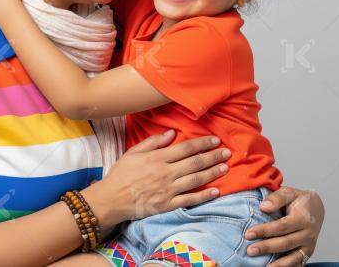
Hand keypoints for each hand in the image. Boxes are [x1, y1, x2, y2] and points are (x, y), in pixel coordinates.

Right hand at [82, 130, 229, 227]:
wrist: (111, 199)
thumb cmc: (120, 174)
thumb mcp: (133, 152)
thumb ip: (153, 142)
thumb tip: (171, 133)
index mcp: (157, 158)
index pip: (186, 148)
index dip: (202, 144)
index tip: (215, 140)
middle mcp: (165, 173)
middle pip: (195, 163)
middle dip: (213, 156)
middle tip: (227, 152)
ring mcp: (168, 190)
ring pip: (196, 179)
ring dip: (213, 173)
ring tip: (225, 167)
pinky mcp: (168, 205)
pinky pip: (190, 199)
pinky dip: (204, 195)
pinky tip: (216, 191)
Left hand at [244, 186, 324, 265]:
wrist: (316, 209)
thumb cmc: (299, 201)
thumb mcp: (289, 193)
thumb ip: (276, 198)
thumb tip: (263, 207)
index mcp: (303, 218)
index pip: (282, 226)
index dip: (265, 231)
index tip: (248, 234)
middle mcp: (308, 234)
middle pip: (285, 243)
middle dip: (266, 248)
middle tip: (250, 250)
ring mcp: (308, 246)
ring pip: (293, 258)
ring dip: (277, 264)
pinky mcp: (307, 253)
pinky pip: (297, 263)